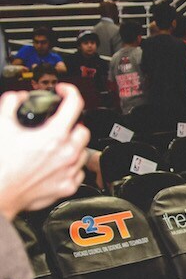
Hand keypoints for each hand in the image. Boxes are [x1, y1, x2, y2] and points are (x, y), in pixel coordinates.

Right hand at [0, 85, 89, 219]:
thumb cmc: (0, 166)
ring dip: (73, 144)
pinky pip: (79, 171)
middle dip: (71, 123)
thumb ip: (10, 105)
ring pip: (83, 150)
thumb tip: (16, 98)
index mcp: (54, 136)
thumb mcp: (1, 126)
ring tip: (56, 144)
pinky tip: (58, 163)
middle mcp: (67, 153)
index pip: (75, 104)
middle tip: (57, 123)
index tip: (63, 91)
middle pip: (82, 129)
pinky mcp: (67, 187)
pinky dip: (71, 165)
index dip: (69, 92)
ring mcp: (69, 171)